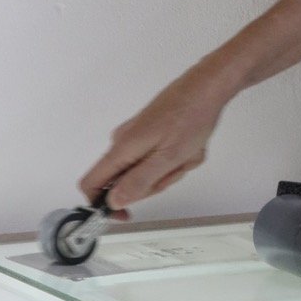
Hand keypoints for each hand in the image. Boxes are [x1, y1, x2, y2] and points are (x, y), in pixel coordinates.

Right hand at [79, 70, 227, 212]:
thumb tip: (113, 202)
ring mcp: (137, 136)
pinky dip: (176, 157)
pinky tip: (191, 146)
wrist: (209, 85)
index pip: (91, 184)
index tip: (126, 214)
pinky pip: (158, 157)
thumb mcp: (168, 157)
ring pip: (147, 170)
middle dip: (154, 182)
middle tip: (176, 167)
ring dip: (171, 168)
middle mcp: (123, 141)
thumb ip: (139, 181)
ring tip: (188, 152)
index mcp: (122, 148)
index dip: (103, 205)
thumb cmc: (191, 118)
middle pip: (125, 181)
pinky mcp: (151, 131)